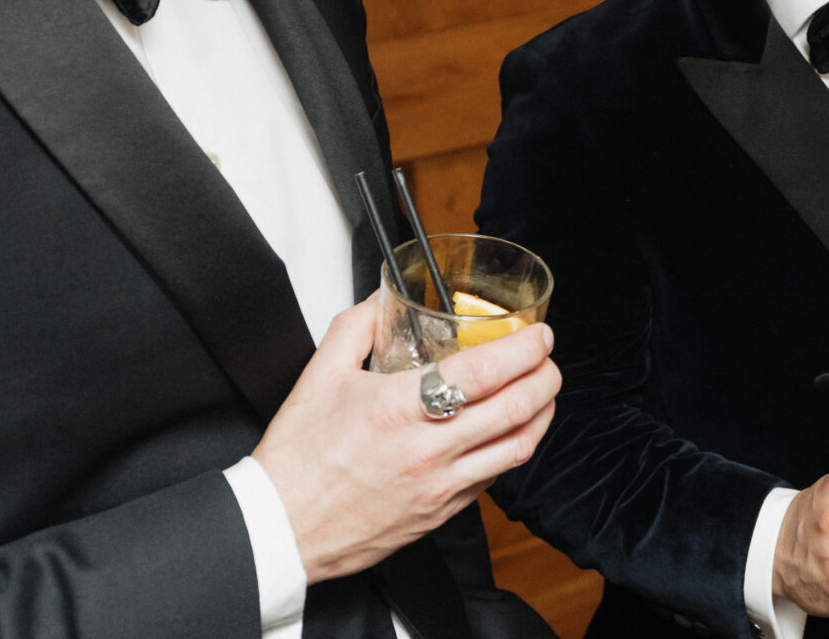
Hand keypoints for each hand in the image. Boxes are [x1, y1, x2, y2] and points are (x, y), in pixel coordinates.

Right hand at [252, 298, 560, 582]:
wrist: (279, 529)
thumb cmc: (296, 462)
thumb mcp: (318, 377)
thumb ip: (355, 328)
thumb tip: (380, 300)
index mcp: (399, 408)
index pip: (484, 371)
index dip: (523, 349)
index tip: (538, 335)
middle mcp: (427, 448)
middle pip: (515, 409)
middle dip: (545, 377)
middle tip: (548, 360)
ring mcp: (439, 485)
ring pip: (516, 448)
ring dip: (541, 415)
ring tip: (544, 393)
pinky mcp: (440, 512)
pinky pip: (493, 479)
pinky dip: (511, 451)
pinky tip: (509, 435)